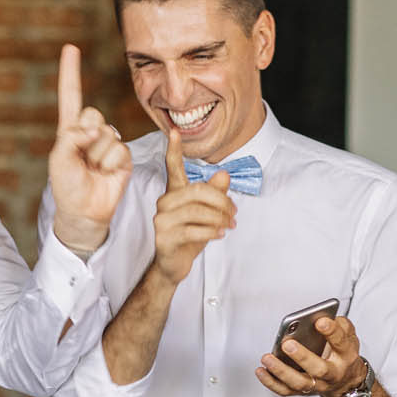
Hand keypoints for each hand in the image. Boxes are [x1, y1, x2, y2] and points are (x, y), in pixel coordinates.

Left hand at [47, 44, 130, 255]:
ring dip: (96, 155)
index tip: (71, 47)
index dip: (70, 72)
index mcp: (70, 128)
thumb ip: (72, 138)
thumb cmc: (67, 186)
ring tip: (92, 170)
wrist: (84, 212)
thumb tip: (97, 129)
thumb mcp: (59, 159)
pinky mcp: (123, 156)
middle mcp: (90, 131)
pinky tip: (105, 174)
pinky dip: (109, 163)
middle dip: (85, 136)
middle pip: (92, 114)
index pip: (71, 95)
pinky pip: (118, 149)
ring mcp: (108, 142)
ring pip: (105, 134)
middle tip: (81, 159)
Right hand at [150, 130, 235, 284]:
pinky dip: (211, 231)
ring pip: (197, 211)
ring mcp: (161, 220)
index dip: (173, 149)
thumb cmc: (189, 235)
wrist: (172, 264)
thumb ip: (215, 193)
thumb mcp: (207, 213)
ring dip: (219, 218)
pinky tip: (220, 234)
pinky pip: (193, 230)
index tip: (174, 131)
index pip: (172, 167)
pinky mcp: (164, 237)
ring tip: (230, 225)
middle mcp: (164, 202)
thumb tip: (224, 174)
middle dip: (221, 201)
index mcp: (174, 192)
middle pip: (197, 191)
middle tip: (235, 213)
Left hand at [257, 312, 369, 396]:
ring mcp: (317, 384)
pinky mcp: (302, 391)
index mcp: (346, 355)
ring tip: (267, 358)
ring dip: (281, 371)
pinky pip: (285, 390)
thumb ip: (339, 325)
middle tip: (288, 344)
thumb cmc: (342, 353)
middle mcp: (333, 373)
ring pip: (299, 382)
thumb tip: (321, 317)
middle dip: (303, 357)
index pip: (341, 343)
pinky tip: (260, 370)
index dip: (331, 331)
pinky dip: (271, 382)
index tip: (319, 321)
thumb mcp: (349, 336)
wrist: (346, 381)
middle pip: (319, 369)